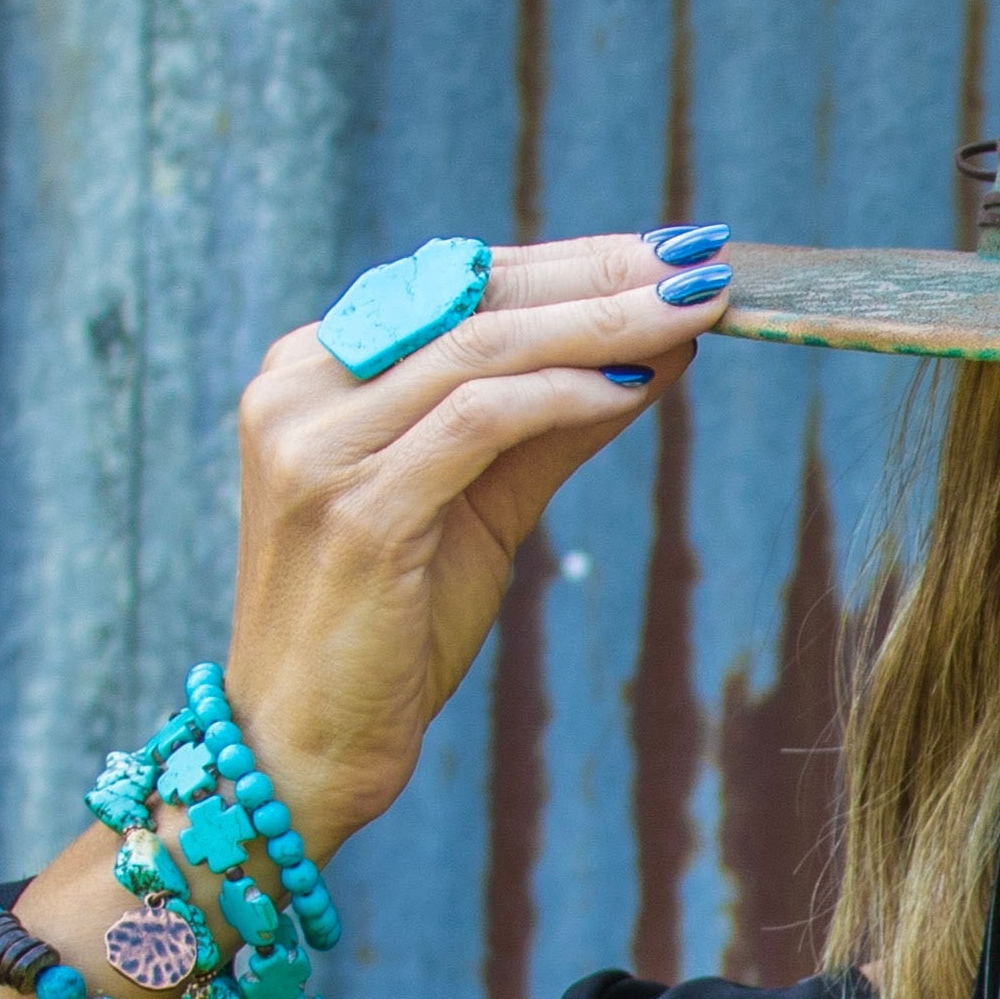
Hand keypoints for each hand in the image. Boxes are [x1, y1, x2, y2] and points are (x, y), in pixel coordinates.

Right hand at [218, 228, 734, 849]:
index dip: (572, 262)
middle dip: (599, 275)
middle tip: (698, 261)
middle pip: (474, 298)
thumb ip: (552, 425)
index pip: (458, 285)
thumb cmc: (390, 633)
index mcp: (315, 372)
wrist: (308, 747)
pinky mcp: (357, 509)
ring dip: (601, 324)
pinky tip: (635, 388)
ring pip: (482, 347)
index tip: (668, 251)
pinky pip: (477, 422)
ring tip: (691, 312)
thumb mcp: (481, 507)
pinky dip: (563, 396)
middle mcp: (301, 389)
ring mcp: (319, 445)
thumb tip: (654, 352)